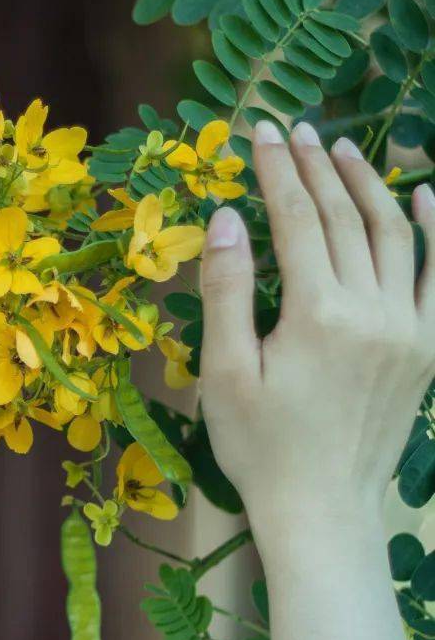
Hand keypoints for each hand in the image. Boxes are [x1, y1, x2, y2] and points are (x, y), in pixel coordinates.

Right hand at [196, 121, 434, 524]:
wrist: (320, 509)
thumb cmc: (260, 447)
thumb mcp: (225, 372)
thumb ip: (226, 289)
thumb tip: (228, 216)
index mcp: (317, 314)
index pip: (296, 220)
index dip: (276, 171)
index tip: (260, 132)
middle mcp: (372, 311)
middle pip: (345, 218)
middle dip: (316, 168)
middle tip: (294, 130)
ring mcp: (408, 330)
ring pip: (395, 235)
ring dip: (369, 185)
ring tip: (343, 151)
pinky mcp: (427, 351)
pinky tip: (424, 195)